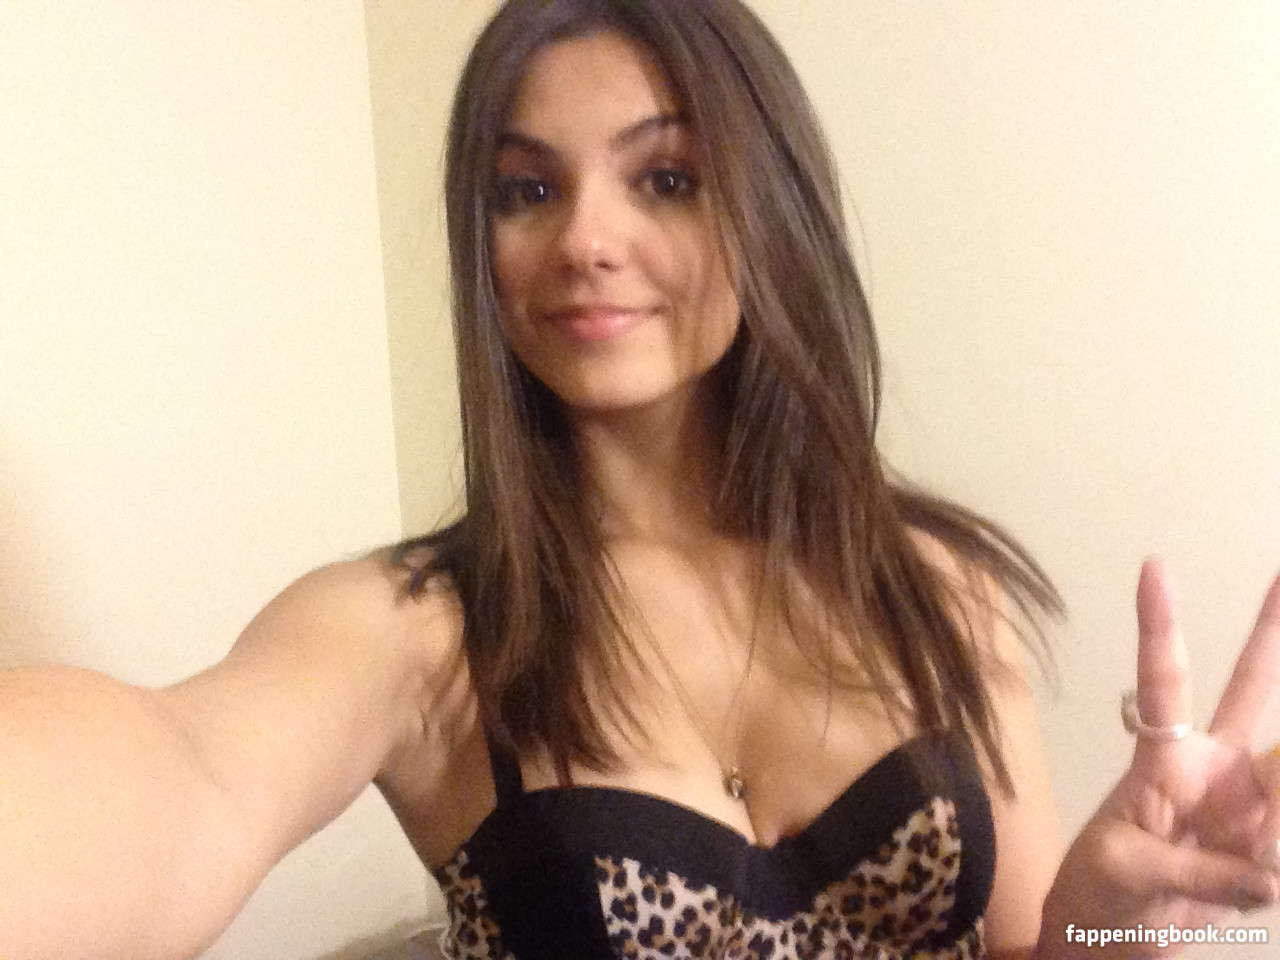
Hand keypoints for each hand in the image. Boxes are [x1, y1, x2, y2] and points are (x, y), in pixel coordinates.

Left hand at [1036, 558, 1279, 958]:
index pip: (1164, 681)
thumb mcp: (1126, 874)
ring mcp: (1246, 806)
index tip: (1154, 566)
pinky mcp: (1265, 850)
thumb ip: (1198, 872)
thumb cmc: (1100, 892)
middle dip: (1271, 634)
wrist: (1109, 944)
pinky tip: (1254, 878)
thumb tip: (1271, 876)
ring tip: (1209, 857)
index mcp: (1163, 758)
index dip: (1161, 626)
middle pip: (1252, 692)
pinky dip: (1268, 866)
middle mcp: (1213, 769)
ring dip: (1272, 809)